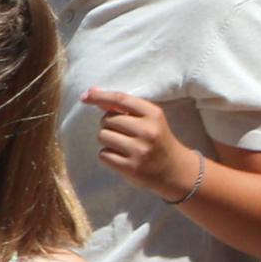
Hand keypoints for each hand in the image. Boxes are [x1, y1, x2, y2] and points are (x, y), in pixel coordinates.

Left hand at [82, 88, 198, 200]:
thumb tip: (92, 92)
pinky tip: (122, 157)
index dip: (100, 96)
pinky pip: (103, 155)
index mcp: (154, 114)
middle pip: (107, 120)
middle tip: (123, 133)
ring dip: (107, 140)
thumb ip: (122, 106)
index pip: (121, 99)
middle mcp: (148, 130)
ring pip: (102, 136)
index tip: (84, 97)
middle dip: (108, 125)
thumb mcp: (148, 119)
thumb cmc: (157, 140)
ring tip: (123, 146)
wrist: (175, 170)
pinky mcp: (131, 167)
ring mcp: (139, 150)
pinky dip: (108, 155)